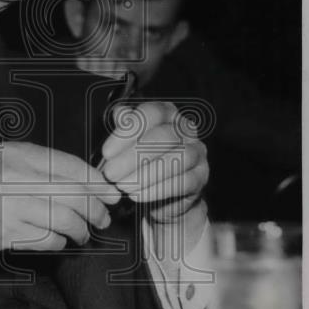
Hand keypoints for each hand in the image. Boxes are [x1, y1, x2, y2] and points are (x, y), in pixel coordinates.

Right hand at [0, 141, 121, 279]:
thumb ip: (36, 167)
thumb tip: (82, 182)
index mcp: (16, 154)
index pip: (70, 166)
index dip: (96, 182)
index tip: (110, 192)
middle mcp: (15, 177)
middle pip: (73, 194)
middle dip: (95, 209)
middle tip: (102, 218)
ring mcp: (11, 206)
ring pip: (65, 219)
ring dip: (80, 230)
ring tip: (82, 233)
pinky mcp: (7, 233)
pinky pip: (47, 240)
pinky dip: (58, 243)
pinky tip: (57, 240)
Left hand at [99, 101, 208, 224]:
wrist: (163, 194)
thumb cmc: (143, 161)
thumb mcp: (130, 143)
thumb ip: (126, 128)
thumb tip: (120, 113)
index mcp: (168, 113)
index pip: (151, 113)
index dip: (127, 132)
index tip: (106, 152)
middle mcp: (186, 129)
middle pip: (163, 136)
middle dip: (132, 156)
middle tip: (111, 173)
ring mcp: (197, 152)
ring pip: (177, 159)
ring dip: (146, 174)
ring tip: (123, 186)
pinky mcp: (201, 177)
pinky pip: (184, 182)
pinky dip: (158, 190)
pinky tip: (138, 195)